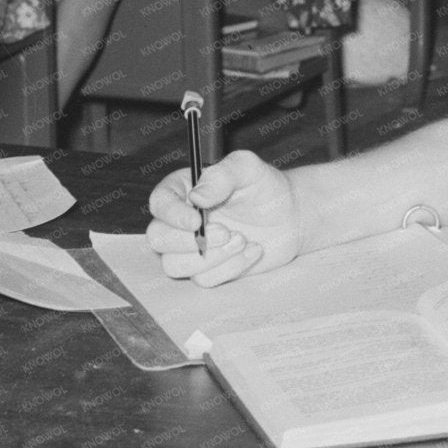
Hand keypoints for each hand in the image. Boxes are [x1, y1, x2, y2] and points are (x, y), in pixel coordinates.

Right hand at [146, 150, 301, 285]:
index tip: (196, 220)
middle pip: (157, 238)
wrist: (289, 216)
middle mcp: (180, 221)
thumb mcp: (247, 168)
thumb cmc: (264, 188)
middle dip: (189, 241)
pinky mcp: (208, 269)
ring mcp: (191, 248)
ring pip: (175, 265)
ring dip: (211, 257)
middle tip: (227, 232)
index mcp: (182, 190)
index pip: (159, 203)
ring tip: (243, 239)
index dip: (172, 214)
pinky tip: (253, 250)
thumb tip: (196, 197)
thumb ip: (222, 175)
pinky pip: (204, 279)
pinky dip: (231, 268)